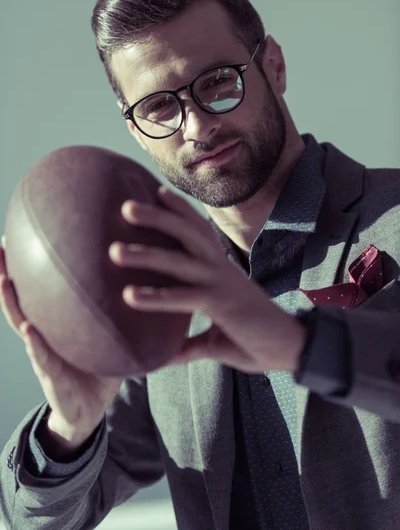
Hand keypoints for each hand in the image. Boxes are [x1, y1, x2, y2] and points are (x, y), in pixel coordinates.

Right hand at [0, 236, 123, 438]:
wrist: (89, 411)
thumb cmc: (99, 369)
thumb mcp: (110, 336)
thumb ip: (123, 312)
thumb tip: (155, 280)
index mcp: (59, 321)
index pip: (43, 285)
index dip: (34, 260)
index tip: (30, 230)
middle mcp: (45, 331)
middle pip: (22, 295)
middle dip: (8, 270)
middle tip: (1, 242)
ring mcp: (44, 352)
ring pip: (20, 321)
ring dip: (9, 300)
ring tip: (3, 277)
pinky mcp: (50, 376)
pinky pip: (41, 357)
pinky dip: (34, 343)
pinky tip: (29, 328)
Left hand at [109, 186, 305, 373]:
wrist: (292, 348)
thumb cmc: (255, 339)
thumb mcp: (215, 339)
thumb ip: (187, 345)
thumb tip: (162, 358)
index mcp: (221, 268)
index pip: (197, 231)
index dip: (178, 210)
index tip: (156, 192)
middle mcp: (220, 269)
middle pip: (185, 234)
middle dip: (156, 217)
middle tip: (125, 207)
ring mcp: (220, 284)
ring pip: (178, 261)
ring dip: (146, 253)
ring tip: (113, 250)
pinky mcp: (220, 305)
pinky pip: (182, 298)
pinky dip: (155, 297)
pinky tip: (129, 296)